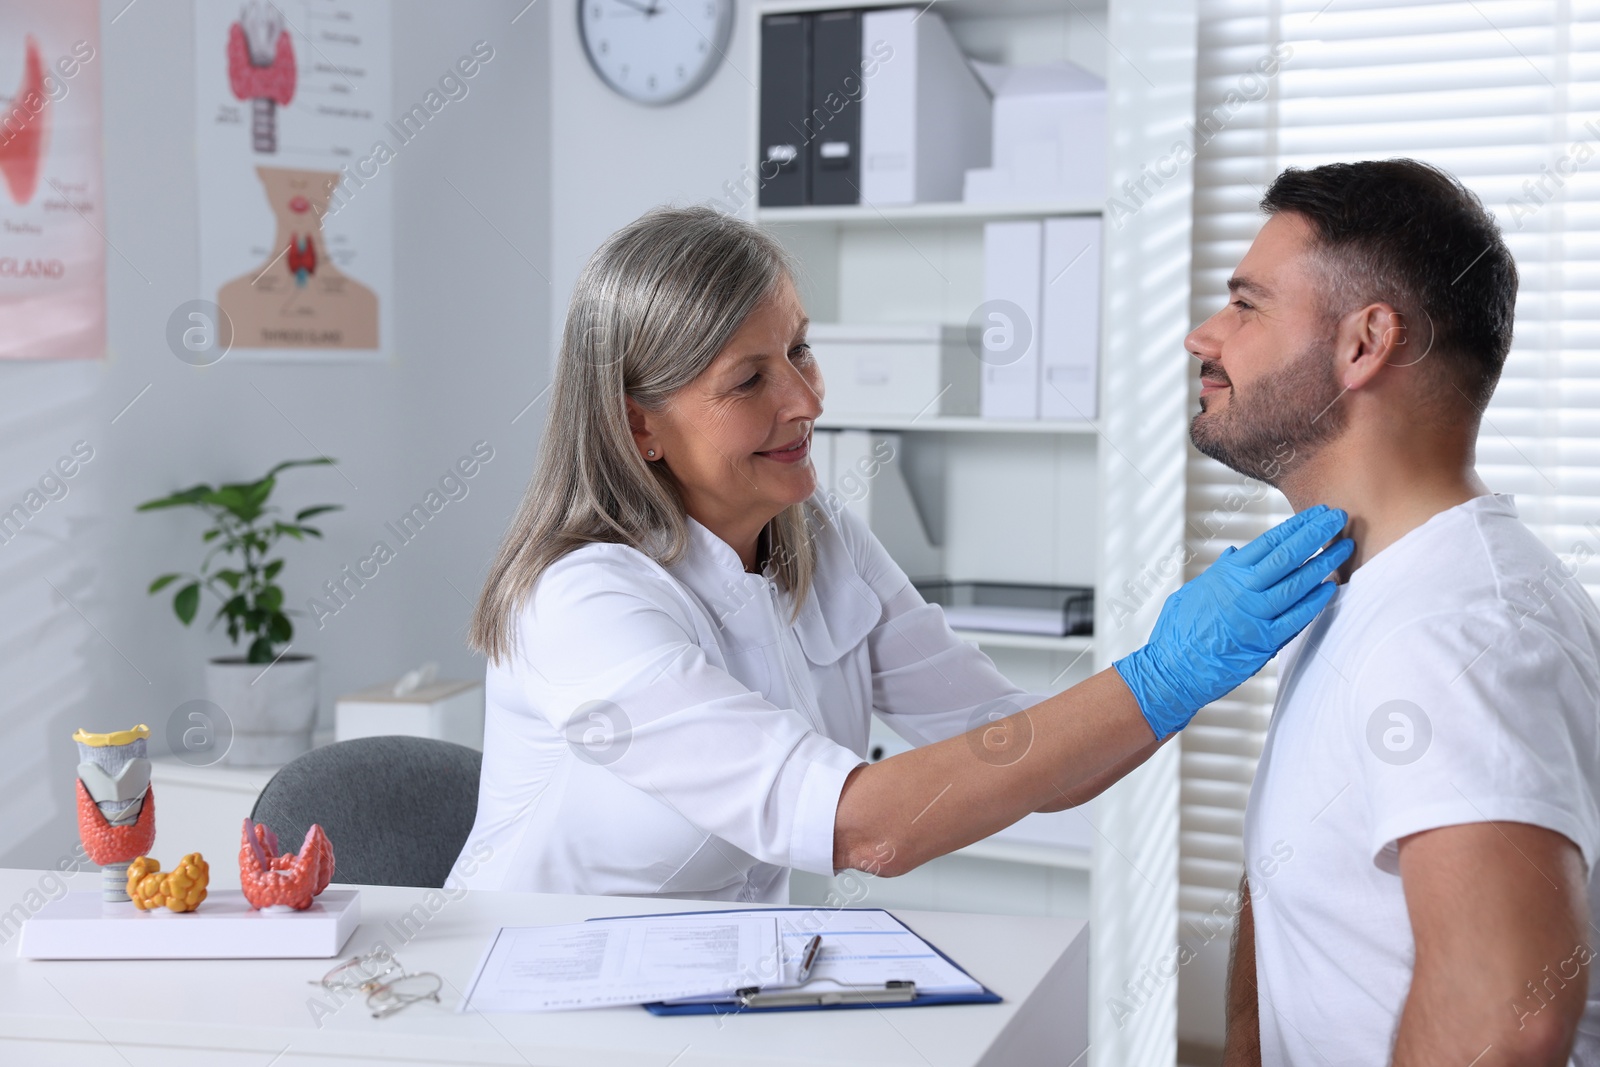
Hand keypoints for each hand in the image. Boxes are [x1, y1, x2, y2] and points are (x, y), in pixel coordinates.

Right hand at [1114, 505, 1353, 737]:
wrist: (1172, 670)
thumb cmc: (1178, 631)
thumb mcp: (1193, 591)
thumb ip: (1219, 573)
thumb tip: (1234, 555)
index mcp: (1227, 575)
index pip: (1269, 541)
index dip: (1297, 525)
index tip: (1317, 513)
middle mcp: (1243, 591)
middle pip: (1288, 555)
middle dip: (1317, 533)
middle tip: (1340, 516)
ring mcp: (1255, 616)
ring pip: (1297, 584)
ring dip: (1324, 563)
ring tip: (1344, 547)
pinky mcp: (1263, 642)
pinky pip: (1296, 619)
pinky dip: (1315, 603)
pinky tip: (1330, 588)